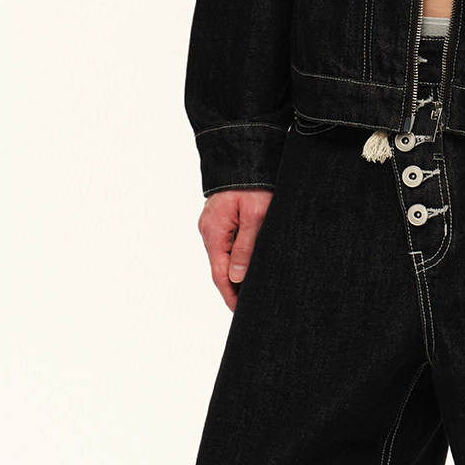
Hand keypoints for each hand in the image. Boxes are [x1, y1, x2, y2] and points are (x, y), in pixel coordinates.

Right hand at [198, 188, 273, 311]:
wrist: (245, 153)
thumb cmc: (253, 182)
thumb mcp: (255, 215)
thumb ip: (245, 247)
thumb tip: (236, 277)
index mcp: (214, 232)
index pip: (220, 274)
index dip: (230, 295)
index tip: (241, 312)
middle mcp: (209, 229)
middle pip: (220, 267)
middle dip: (234, 287)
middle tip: (251, 304)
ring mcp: (213, 222)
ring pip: (224, 254)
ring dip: (236, 270)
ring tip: (253, 286)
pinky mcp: (221, 216)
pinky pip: (227, 242)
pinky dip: (236, 255)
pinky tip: (248, 261)